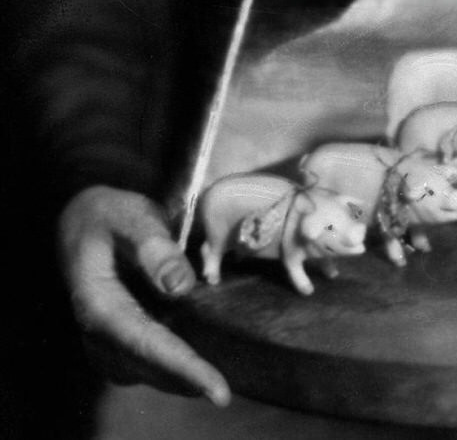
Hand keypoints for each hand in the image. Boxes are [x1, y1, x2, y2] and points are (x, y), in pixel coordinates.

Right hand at [58, 186, 229, 404]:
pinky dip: (171, 368)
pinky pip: (146, 364)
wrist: (82, 223)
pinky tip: (197, 367)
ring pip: (147, 371)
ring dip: (180, 378)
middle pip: (148, 366)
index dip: (183, 367)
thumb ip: (154, 246)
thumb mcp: (129, 216)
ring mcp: (104, 343)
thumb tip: (181, 286)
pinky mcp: (117, 342)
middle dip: (187, 381)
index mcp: (98, 304)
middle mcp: (98, 334)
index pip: (145, 343)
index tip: (215, 389)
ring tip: (215, 384)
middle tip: (223, 392)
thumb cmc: (108, 216)